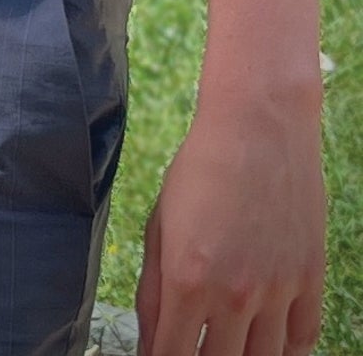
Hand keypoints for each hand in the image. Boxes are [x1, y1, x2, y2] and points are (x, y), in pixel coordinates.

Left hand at [136, 96, 323, 355]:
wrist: (259, 127)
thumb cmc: (201, 169)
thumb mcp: (159, 224)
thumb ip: (152, 290)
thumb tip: (150, 341)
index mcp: (188, 279)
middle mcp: (235, 294)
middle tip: (194, 347)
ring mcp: (278, 291)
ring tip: (227, 344)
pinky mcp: (310, 280)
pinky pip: (302, 341)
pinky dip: (284, 350)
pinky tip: (266, 340)